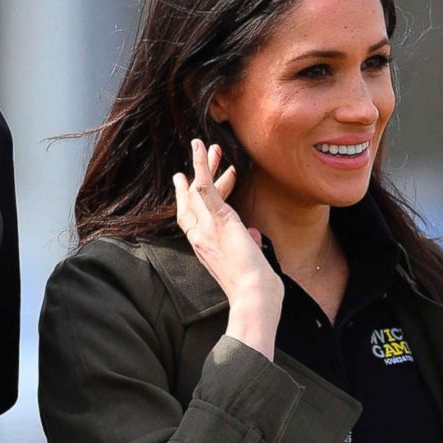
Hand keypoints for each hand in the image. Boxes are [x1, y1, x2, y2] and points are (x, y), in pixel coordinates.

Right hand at [172, 139, 282, 357]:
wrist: (254, 297)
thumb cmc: (256, 289)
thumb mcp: (251, 262)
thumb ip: (249, 245)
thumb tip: (254, 235)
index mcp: (207, 249)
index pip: (193, 220)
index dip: (188, 200)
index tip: (186, 184)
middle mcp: (200, 237)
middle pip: (190, 202)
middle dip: (192, 179)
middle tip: (193, 160)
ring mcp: (207, 227)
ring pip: (197, 190)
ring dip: (201, 165)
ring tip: (202, 145)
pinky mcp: (220, 219)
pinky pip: (205, 187)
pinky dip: (202, 165)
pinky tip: (200, 148)